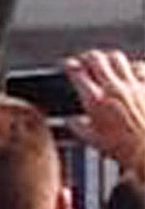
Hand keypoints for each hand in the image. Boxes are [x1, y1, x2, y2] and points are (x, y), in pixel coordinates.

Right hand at [66, 50, 144, 177]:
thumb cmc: (127, 150)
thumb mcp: (94, 141)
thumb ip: (78, 127)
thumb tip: (71, 122)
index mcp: (95, 100)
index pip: (76, 71)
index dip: (70, 66)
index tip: (70, 66)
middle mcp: (113, 89)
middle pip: (96, 58)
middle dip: (88, 57)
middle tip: (86, 62)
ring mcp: (133, 86)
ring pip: (117, 58)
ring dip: (109, 59)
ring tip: (107, 64)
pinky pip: (140, 67)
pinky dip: (133, 67)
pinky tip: (132, 73)